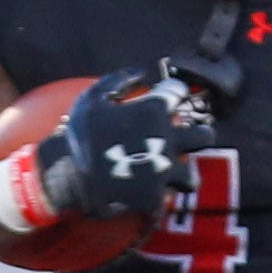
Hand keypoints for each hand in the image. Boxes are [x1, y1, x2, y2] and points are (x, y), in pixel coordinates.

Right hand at [39, 64, 217, 220]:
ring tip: (171, 173)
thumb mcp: (93, 98)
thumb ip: (118, 81)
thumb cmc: (79, 132)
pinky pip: (166, 199)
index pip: (177, 94)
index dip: (173, 94)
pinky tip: (148, 192)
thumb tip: (142, 74)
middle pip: (204, 136)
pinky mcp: (155, 197)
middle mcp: (166, 140)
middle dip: (200, 136)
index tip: (168, 99)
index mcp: (153, 112)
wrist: (66, 173)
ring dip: (183, 174)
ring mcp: (163, 171)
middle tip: (191, 139)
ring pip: (191, 175)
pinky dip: (158, 197)